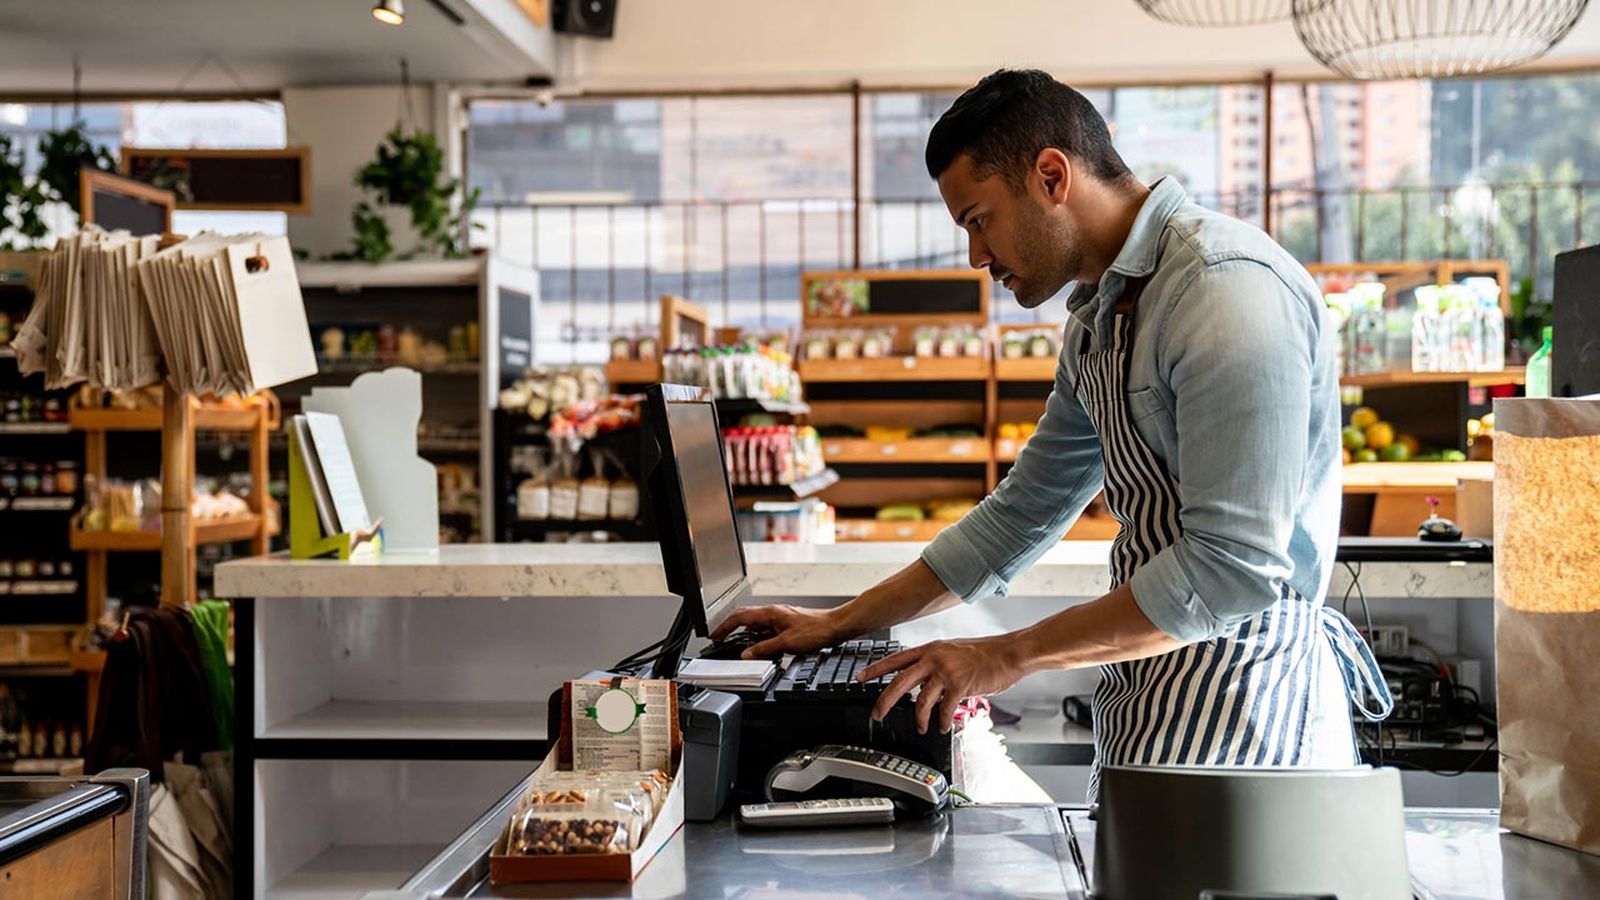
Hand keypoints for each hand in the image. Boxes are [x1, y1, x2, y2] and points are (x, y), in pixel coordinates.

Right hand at [710, 604, 850, 659]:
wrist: (835, 627)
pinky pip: (767, 631)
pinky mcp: (787, 625)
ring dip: (747, 636)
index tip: (715, 635)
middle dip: (731, 629)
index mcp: (769, 613)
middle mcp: (773, 613)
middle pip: (745, 619)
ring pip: (757, 626)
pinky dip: (760, 639)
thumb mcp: (786, 643)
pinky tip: (762, 649)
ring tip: (741, 648)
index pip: (739, 617)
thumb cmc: (816, 629)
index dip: (724, 627)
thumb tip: (747, 654)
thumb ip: (764, 649)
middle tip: (721, 639)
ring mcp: (780, 618)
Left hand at [858, 637, 1028, 733]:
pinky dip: (941, 722)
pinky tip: (943, 727)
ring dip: (919, 718)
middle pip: (900, 682)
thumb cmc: (982, 654)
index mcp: (929, 649)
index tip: (859, 677)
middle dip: (884, 701)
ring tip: (921, 727)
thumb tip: (919, 680)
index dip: (875, 669)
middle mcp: (934, 658)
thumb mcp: (951, 652)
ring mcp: (946, 672)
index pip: (895, 659)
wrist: (1006, 653)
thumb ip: (933, 664)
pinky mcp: (960, 685)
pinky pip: (943, 710)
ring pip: (921, 700)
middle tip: (877, 714)